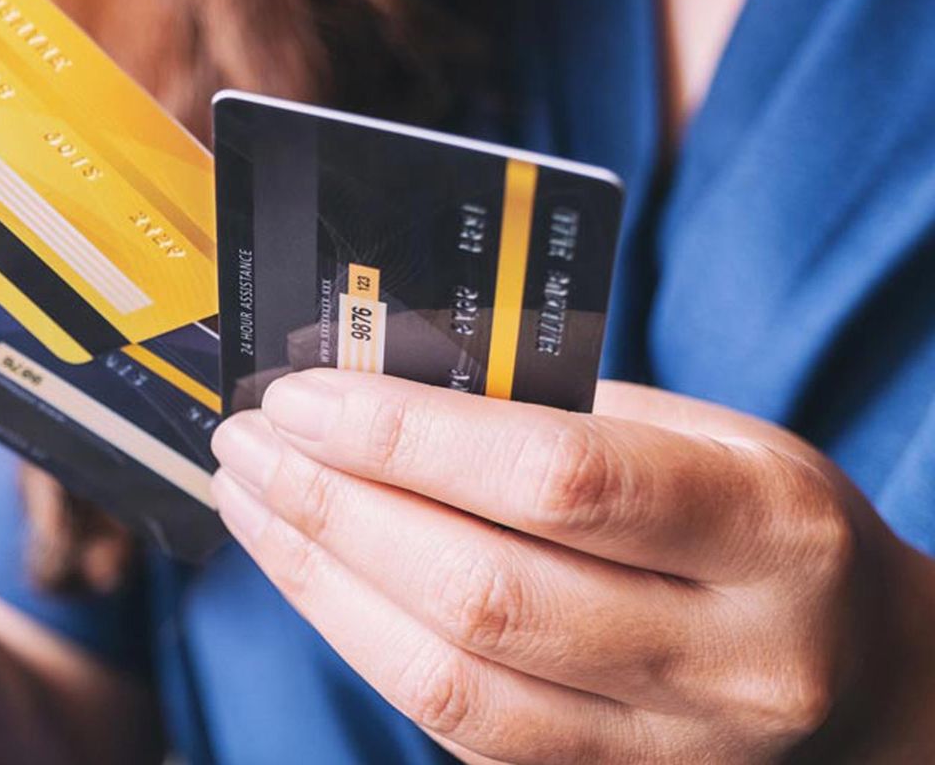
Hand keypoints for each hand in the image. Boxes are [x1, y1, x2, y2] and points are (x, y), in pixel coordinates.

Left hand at [210, 369, 934, 762]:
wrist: (858, 675)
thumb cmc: (757, 522)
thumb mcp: (703, 434)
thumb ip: (554, 409)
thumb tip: (372, 378)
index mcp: (768, 531)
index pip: (559, 482)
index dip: (406, 436)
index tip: (303, 395)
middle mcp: (729, 660)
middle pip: (483, 594)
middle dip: (333, 508)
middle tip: (247, 440)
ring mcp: (667, 748)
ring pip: (450, 681)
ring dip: (320, 580)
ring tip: (252, 499)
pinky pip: (451, 723)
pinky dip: (360, 636)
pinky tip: (310, 569)